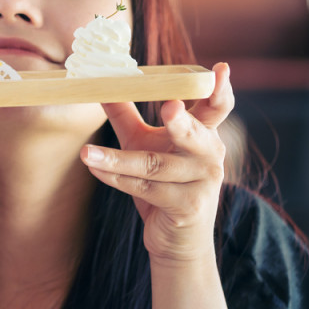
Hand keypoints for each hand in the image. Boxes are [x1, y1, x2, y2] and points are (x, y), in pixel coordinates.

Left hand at [81, 63, 233, 263]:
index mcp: (204, 134)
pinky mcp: (186, 207)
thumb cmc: (163, 182)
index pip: (216, 108)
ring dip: (116, 159)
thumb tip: (102, 85)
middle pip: (193, 134)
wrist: (176, 239)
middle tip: (168, 107)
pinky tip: (94, 167)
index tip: (222, 69)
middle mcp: (208, 156)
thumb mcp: (144, 143)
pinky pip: (144, 188)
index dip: (219, 90)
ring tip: (86, 152)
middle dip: (180, 122)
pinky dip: (115, 178)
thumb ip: (126, 115)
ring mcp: (200, 183)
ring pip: (153, 166)